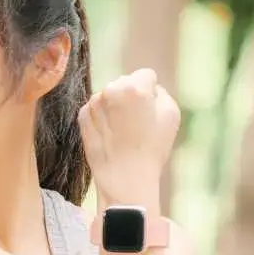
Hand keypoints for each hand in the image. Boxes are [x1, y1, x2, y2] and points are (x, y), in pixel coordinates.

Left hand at [78, 68, 179, 205]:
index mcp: (134, 87)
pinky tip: (111, 136)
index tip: (150, 111)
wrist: (125, 179)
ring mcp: (93, 104)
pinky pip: (96, 110)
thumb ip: (161, 93)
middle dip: (131, 97)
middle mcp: (110, 90)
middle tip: (137, 123)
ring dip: (116, 107)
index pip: (146, 75)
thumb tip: (149, 88)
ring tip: (124, 132)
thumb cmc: (152, 148)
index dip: (151, 93)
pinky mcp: (82, 118)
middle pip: (125, 83)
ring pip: (109, 96)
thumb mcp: (171, 115)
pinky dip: (103, 118)